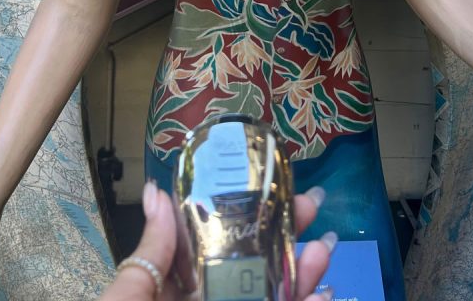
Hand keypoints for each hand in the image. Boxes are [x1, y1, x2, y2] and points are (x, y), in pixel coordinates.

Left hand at [100, 182, 335, 300]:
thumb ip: (149, 256)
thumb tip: (158, 190)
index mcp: (171, 292)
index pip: (210, 242)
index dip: (241, 212)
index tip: (269, 183)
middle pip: (250, 267)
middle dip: (282, 237)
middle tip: (311, 207)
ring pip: (272, 298)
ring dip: (302, 275)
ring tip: (323, 251)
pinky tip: (323, 297)